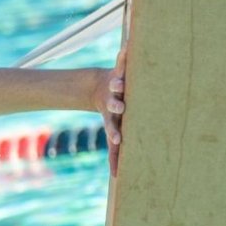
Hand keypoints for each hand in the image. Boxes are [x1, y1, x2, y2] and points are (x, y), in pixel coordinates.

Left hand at [97, 49, 125, 175]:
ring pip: (118, 83)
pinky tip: (126, 46)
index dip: (114, 132)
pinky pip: (123, 60)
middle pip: (115, 104)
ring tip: (121, 80)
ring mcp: (117, 85)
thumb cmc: (113, 115)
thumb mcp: (114, 132)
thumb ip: (114, 155)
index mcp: (113, 117)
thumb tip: (115, 178)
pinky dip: (124, 53)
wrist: (99, 90)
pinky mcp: (119, 70)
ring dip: (119, 82)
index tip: (117, 139)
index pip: (112, 127)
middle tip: (120, 107)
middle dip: (116, 105)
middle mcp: (114, 100)